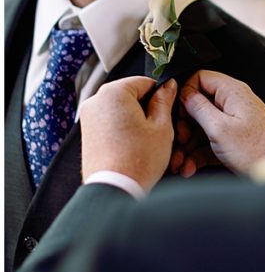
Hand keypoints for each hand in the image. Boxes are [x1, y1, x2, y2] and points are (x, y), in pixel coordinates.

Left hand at [80, 77, 176, 191]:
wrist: (115, 190)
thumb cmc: (137, 161)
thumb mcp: (162, 126)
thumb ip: (165, 101)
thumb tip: (167, 87)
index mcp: (114, 93)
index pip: (145, 81)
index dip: (162, 94)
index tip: (169, 106)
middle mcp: (96, 101)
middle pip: (131, 94)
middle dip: (147, 107)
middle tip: (160, 126)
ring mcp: (88, 118)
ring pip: (121, 109)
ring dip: (136, 119)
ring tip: (148, 139)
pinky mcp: (87, 134)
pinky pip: (111, 122)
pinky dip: (124, 129)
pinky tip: (135, 145)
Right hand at [178, 70, 264, 173]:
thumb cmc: (255, 149)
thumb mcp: (220, 128)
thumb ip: (199, 108)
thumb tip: (184, 93)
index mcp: (232, 92)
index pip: (201, 78)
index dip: (185, 94)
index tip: (179, 114)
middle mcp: (233, 103)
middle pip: (198, 105)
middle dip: (184, 126)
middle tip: (180, 141)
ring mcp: (233, 121)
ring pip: (201, 127)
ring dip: (187, 146)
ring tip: (178, 163)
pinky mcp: (232, 138)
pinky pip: (209, 141)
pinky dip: (198, 155)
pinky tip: (189, 168)